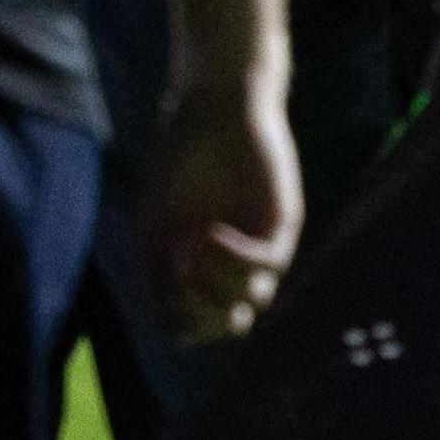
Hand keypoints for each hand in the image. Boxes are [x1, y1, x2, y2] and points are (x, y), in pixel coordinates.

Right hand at [150, 74, 299, 342]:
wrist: (213, 110)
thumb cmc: (179, 161)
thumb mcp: (156, 225)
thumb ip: (158, 275)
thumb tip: (168, 329)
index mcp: (200, 267)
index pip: (200, 325)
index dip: (181, 326)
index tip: (161, 295)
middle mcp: (234, 262)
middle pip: (232, 324)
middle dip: (203, 319)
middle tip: (181, 284)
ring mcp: (260, 242)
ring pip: (254, 299)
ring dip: (218, 287)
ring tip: (195, 248)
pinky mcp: (283, 220)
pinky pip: (270, 262)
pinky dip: (237, 260)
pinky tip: (212, 236)